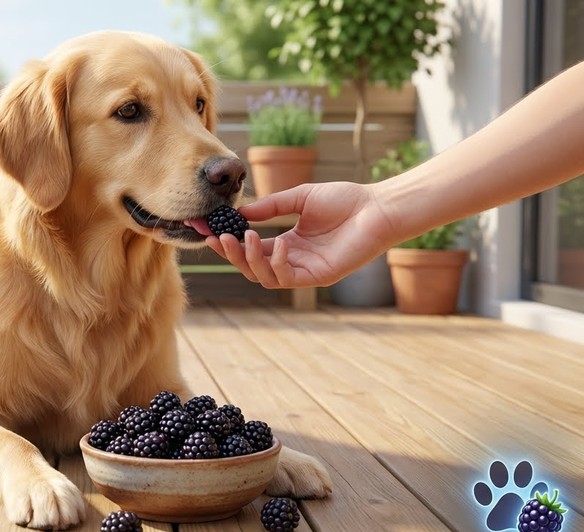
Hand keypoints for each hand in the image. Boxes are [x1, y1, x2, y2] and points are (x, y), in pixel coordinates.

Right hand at [206, 182, 395, 287]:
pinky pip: (287, 278)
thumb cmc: (346, 200)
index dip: (231, 244)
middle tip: (218, 239)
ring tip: (247, 238)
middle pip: (252, 267)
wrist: (377, 207)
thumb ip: (271, 206)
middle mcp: (294, 260)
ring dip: (251, 260)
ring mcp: (305, 270)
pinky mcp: (318, 277)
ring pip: (265, 277)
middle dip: (233, 255)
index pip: (252, 250)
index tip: (211, 231)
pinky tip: (279, 244)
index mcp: (289, 244)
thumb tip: (240, 212)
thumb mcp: (299, 197)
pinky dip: (276, 262)